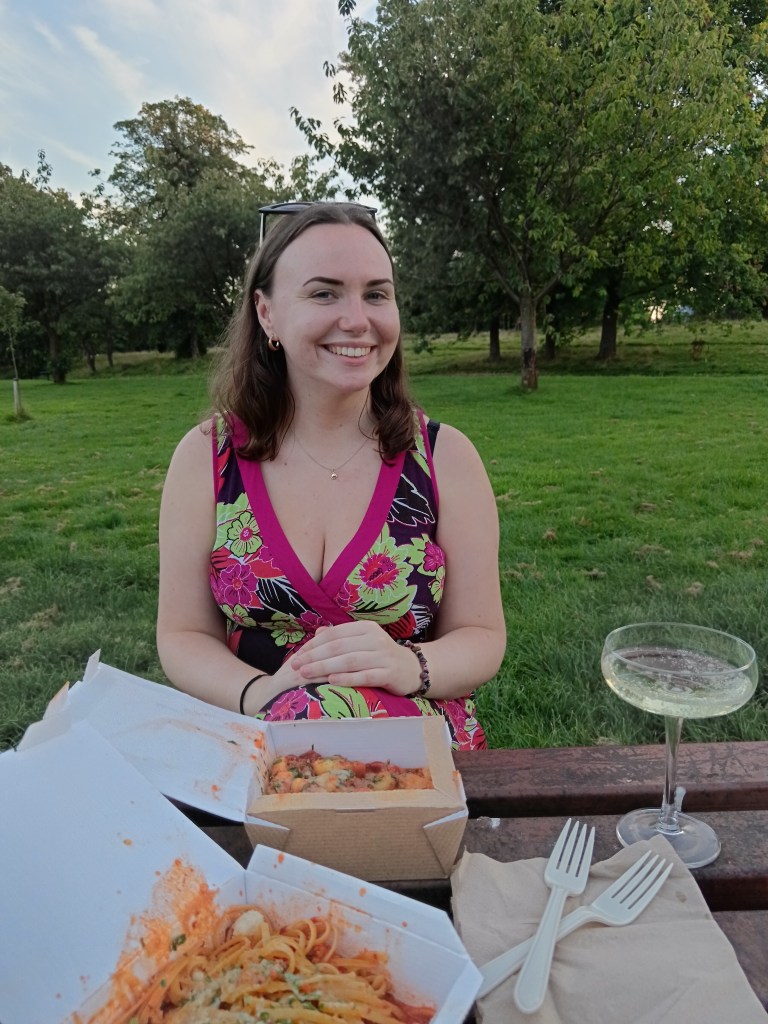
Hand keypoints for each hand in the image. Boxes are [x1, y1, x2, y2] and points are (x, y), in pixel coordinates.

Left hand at [289, 621, 420, 695]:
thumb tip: (317, 633)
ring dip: (325, 667)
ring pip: (349, 661)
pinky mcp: (389, 673)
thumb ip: (341, 638)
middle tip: (295, 666)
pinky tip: (332, 681)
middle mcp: (375, 638)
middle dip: (314, 656)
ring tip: (306, 673)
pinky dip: (348, 678)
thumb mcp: (362, 642)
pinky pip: (366, 676)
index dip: (313, 644)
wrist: (412, 668)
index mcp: (365, 628)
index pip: (334, 634)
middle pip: (338, 647)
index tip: (297, 655)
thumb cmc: (380, 655)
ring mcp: (383, 656)